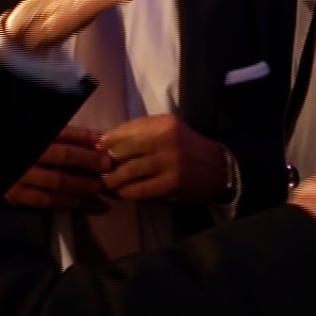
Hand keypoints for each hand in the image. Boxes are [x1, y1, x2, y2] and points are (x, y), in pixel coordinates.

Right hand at [4, 125, 112, 211]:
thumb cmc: (28, 149)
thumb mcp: (44, 136)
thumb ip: (69, 136)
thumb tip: (99, 138)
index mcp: (35, 136)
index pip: (64, 133)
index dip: (84, 137)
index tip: (103, 143)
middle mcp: (29, 154)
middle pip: (64, 156)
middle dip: (88, 161)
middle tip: (107, 166)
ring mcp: (21, 175)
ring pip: (57, 181)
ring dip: (81, 185)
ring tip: (98, 188)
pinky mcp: (16, 194)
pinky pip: (44, 200)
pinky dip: (64, 202)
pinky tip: (79, 202)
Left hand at [101, 115, 225, 204]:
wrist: (218, 169)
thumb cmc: (187, 148)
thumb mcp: (168, 131)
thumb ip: (141, 134)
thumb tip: (105, 142)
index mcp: (164, 123)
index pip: (126, 129)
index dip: (107, 140)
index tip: (97, 148)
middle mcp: (166, 139)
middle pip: (123, 149)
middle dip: (106, 160)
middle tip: (97, 168)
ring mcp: (169, 162)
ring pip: (129, 171)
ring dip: (112, 179)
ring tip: (105, 182)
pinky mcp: (171, 184)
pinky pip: (139, 189)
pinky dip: (126, 192)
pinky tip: (122, 192)